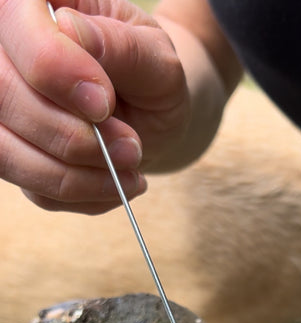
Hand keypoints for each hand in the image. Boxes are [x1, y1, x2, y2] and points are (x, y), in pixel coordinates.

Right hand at [0, 0, 189, 212]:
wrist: (150, 112)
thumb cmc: (148, 72)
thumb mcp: (154, 55)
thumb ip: (120, 46)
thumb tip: (72, 33)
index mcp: (35, 8)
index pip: (14, 25)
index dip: (53, 67)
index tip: (104, 102)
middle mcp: (6, 56)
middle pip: (3, 95)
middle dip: (72, 135)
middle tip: (130, 147)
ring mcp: (5, 112)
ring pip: (8, 152)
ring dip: (75, 175)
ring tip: (129, 169)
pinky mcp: (16, 157)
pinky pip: (36, 190)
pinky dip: (83, 195)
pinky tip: (116, 182)